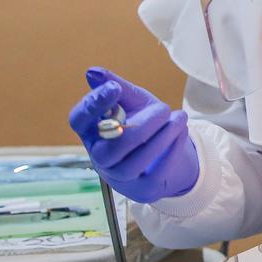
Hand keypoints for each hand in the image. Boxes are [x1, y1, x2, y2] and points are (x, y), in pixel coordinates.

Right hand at [68, 67, 198, 202]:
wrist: (170, 154)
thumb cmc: (146, 124)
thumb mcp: (135, 103)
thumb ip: (118, 88)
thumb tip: (93, 72)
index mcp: (92, 132)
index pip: (79, 120)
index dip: (92, 105)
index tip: (114, 88)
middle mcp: (100, 157)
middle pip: (110, 148)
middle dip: (140, 126)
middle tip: (164, 108)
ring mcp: (120, 177)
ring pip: (133, 162)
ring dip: (160, 138)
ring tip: (180, 118)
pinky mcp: (142, 189)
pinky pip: (155, 173)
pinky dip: (171, 150)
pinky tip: (181, 132)